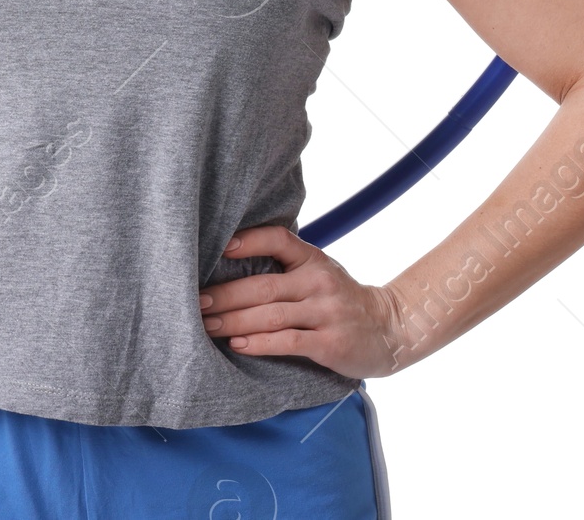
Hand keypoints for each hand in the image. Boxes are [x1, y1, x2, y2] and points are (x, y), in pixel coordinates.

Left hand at [198, 224, 414, 378]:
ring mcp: (325, 312)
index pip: (278, 239)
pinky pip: (288, 341)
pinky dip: (259, 343)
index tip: (219, 249)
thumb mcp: (318, 272)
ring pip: (270, 314)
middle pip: (262, 285)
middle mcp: (318, 281)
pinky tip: (238, 344)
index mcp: (312, 259)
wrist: (389, 329)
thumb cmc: (339, 298)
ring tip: (207, 325)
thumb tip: (229, 261)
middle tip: (195, 302)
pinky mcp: (330, 342)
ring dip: (233, 321)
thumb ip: (285, 267)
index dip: (248, 240)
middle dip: (224, 295)